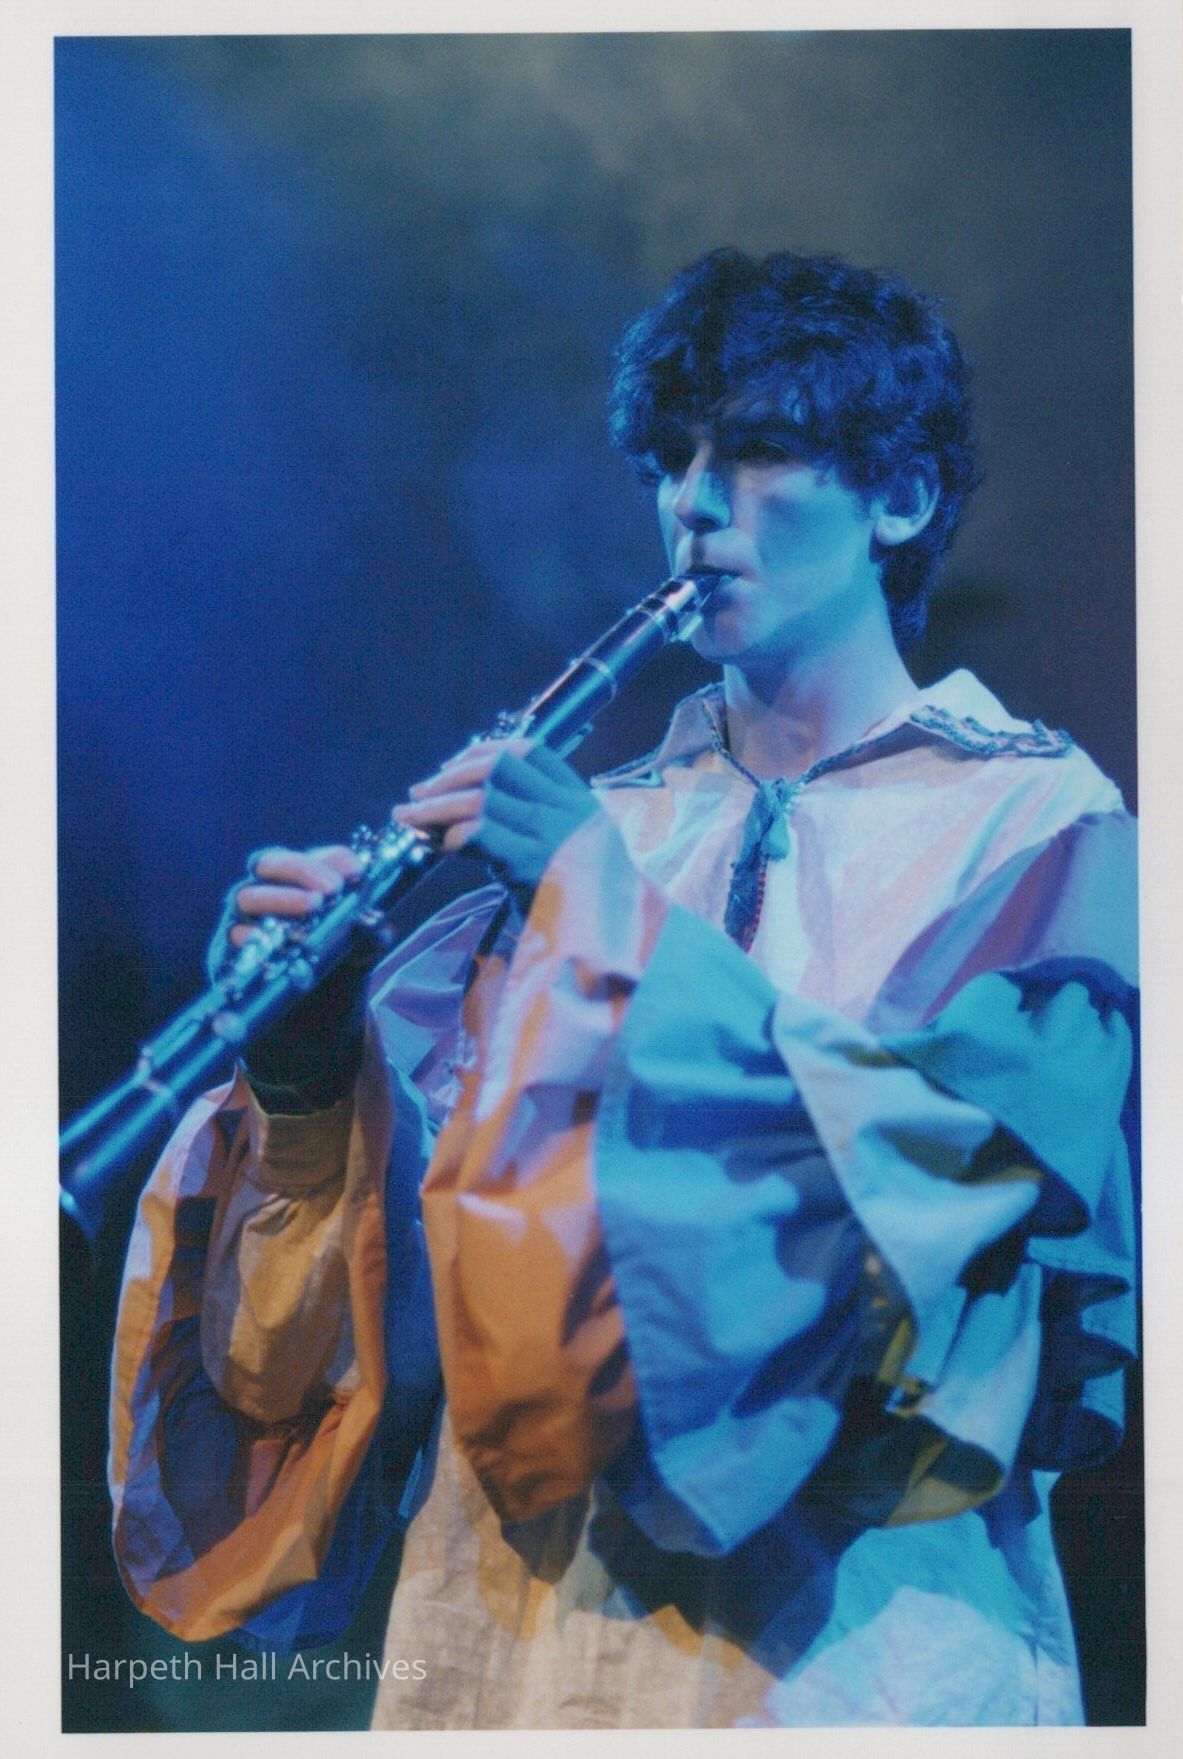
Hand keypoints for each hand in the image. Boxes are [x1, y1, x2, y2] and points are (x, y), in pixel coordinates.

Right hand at [208, 845, 373, 1110]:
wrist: (310, 1022)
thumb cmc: (334, 970)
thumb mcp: (361, 951)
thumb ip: (371, 935)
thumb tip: (374, 923)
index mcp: (299, 883)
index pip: (311, 857)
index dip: (334, 859)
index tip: (359, 872)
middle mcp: (265, 894)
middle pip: (269, 862)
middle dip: (302, 870)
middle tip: (333, 889)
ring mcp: (241, 921)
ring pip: (247, 895)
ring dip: (281, 898)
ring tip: (313, 908)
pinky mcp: (226, 955)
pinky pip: (233, 939)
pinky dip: (254, 937)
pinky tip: (276, 942)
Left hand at [392, 739, 599, 903]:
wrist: (612, 944)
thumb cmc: (585, 904)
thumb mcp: (573, 850)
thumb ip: (536, 826)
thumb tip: (468, 811)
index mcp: (579, 802)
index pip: (530, 752)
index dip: (484, 752)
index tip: (452, 766)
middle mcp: (566, 811)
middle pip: (497, 768)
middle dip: (449, 777)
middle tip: (417, 792)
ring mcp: (550, 836)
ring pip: (480, 798)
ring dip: (435, 805)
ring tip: (407, 816)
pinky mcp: (531, 865)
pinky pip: (478, 833)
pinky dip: (450, 835)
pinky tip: (438, 847)